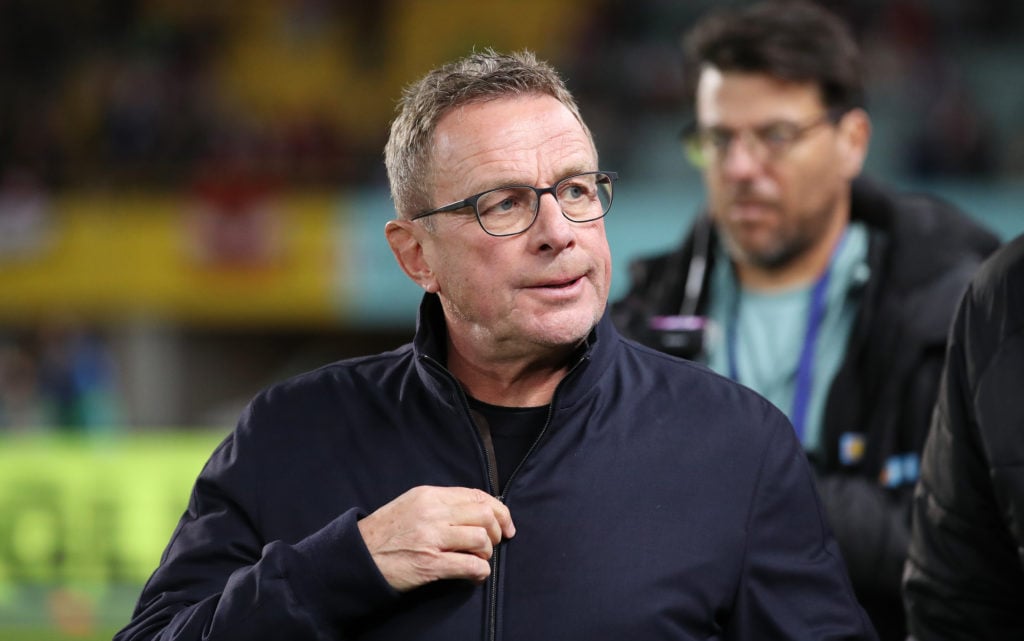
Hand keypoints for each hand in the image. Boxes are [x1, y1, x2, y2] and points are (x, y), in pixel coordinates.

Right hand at [357, 485, 515, 591]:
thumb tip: (477, 509)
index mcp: (429, 495)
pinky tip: (475, 574)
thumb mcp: (411, 504)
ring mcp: (431, 538)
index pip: (476, 495)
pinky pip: (471, 565)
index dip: (499, 510)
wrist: (357, 557)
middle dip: (497, 531)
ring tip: (478, 559)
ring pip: (481, 539)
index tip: (505, 524)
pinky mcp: (430, 564)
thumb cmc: (385, 533)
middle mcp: (432, 512)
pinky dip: (480, 571)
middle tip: (493, 544)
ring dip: (487, 552)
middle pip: (485, 515)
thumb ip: (440, 503)